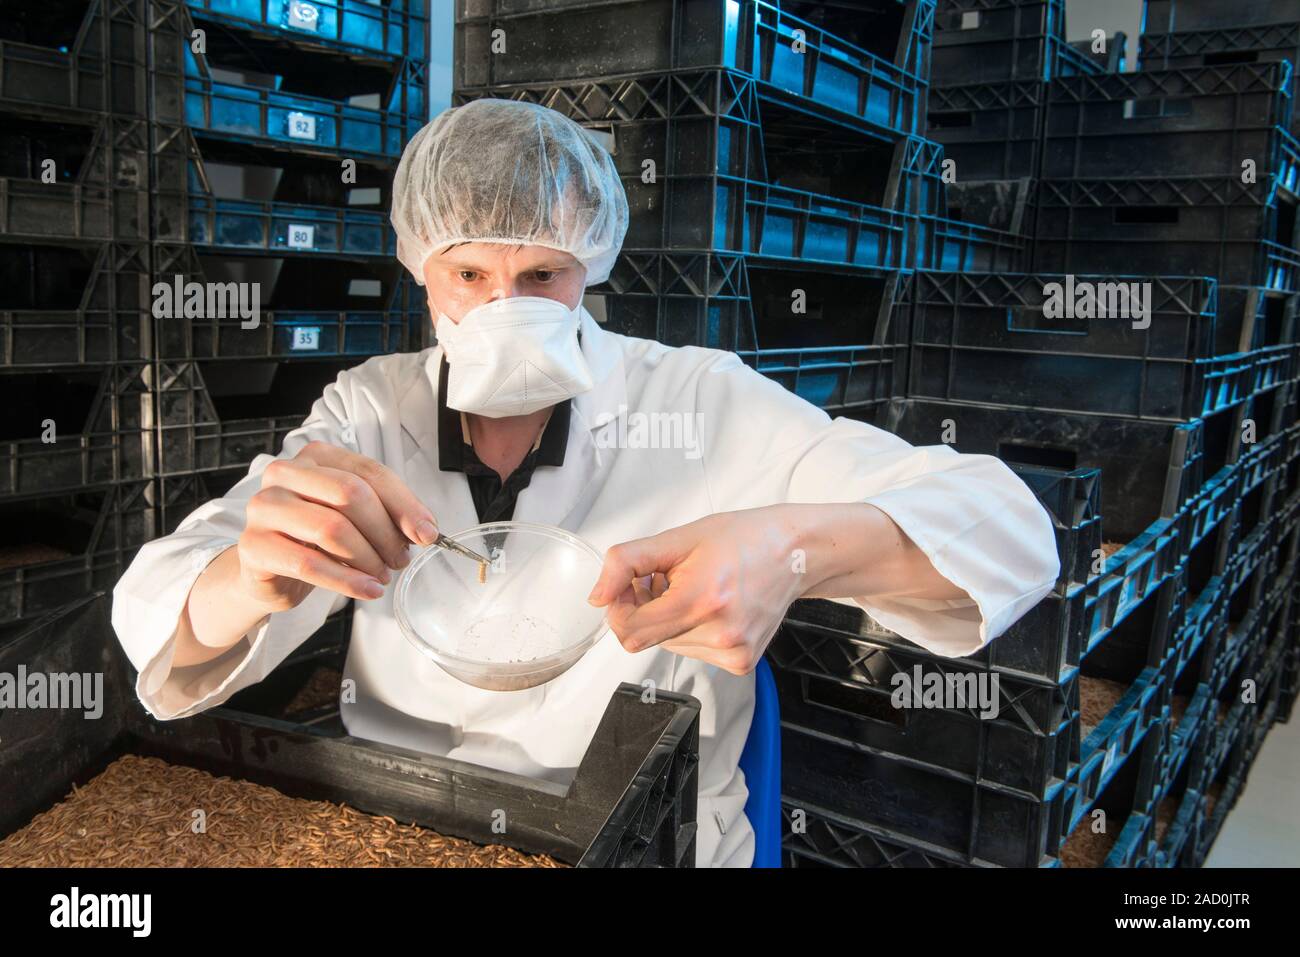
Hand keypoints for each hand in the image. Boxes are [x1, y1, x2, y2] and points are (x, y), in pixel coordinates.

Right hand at [237, 441, 439, 609]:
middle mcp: (284, 474)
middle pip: (351, 494)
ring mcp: (264, 508)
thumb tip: (424, 530)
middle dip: (385, 531)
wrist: (269, 570)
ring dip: (368, 558)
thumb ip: (386, 513)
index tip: (428, 533)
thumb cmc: (315, 538)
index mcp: (315, 457)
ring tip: (383, 575)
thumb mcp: (353, 517)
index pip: (369, 472)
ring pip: (331, 529)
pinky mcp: (253, 546)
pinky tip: (367, 590)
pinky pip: (308, 564)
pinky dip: (346, 580)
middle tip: (401, 559)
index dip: (404, 504)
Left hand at [587, 503, 969, 674]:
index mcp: (700, 599)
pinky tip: (712, 605)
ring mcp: (733, 653)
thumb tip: (597, 598)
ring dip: (669, 618)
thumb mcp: (678, 538)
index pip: (628, 632)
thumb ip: (627, 563)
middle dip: (646, 608)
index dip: (619, 608)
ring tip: (697, 588)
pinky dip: (692, 629)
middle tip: (670, 578)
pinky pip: (693, 651)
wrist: (795, 553)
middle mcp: (719, 634)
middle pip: (646, 638)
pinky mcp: (741, 663)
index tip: (631, 586)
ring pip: (668, 646)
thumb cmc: (740, 539)